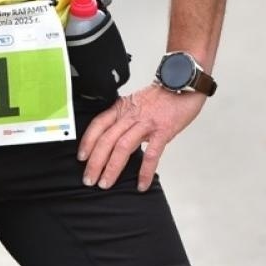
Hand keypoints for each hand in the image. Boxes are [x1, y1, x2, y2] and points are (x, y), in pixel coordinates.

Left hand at [77, 83, 206, 191]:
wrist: (183, 81)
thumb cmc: (162, 96)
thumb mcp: (137, 103)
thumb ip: (125, 118)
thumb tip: (115, 137)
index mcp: (123, 108)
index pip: (98, 124)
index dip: (87, 141)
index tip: (82, 157)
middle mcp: (131, 115)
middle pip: (106, 139)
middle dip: (95, 162)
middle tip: (90, 179)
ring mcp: (146, 123)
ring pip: (123, 147)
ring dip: (112, 167)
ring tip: (106, 183)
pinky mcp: (163, 131)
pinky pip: (151, 154)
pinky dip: (145, 172)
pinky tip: (142, 184)